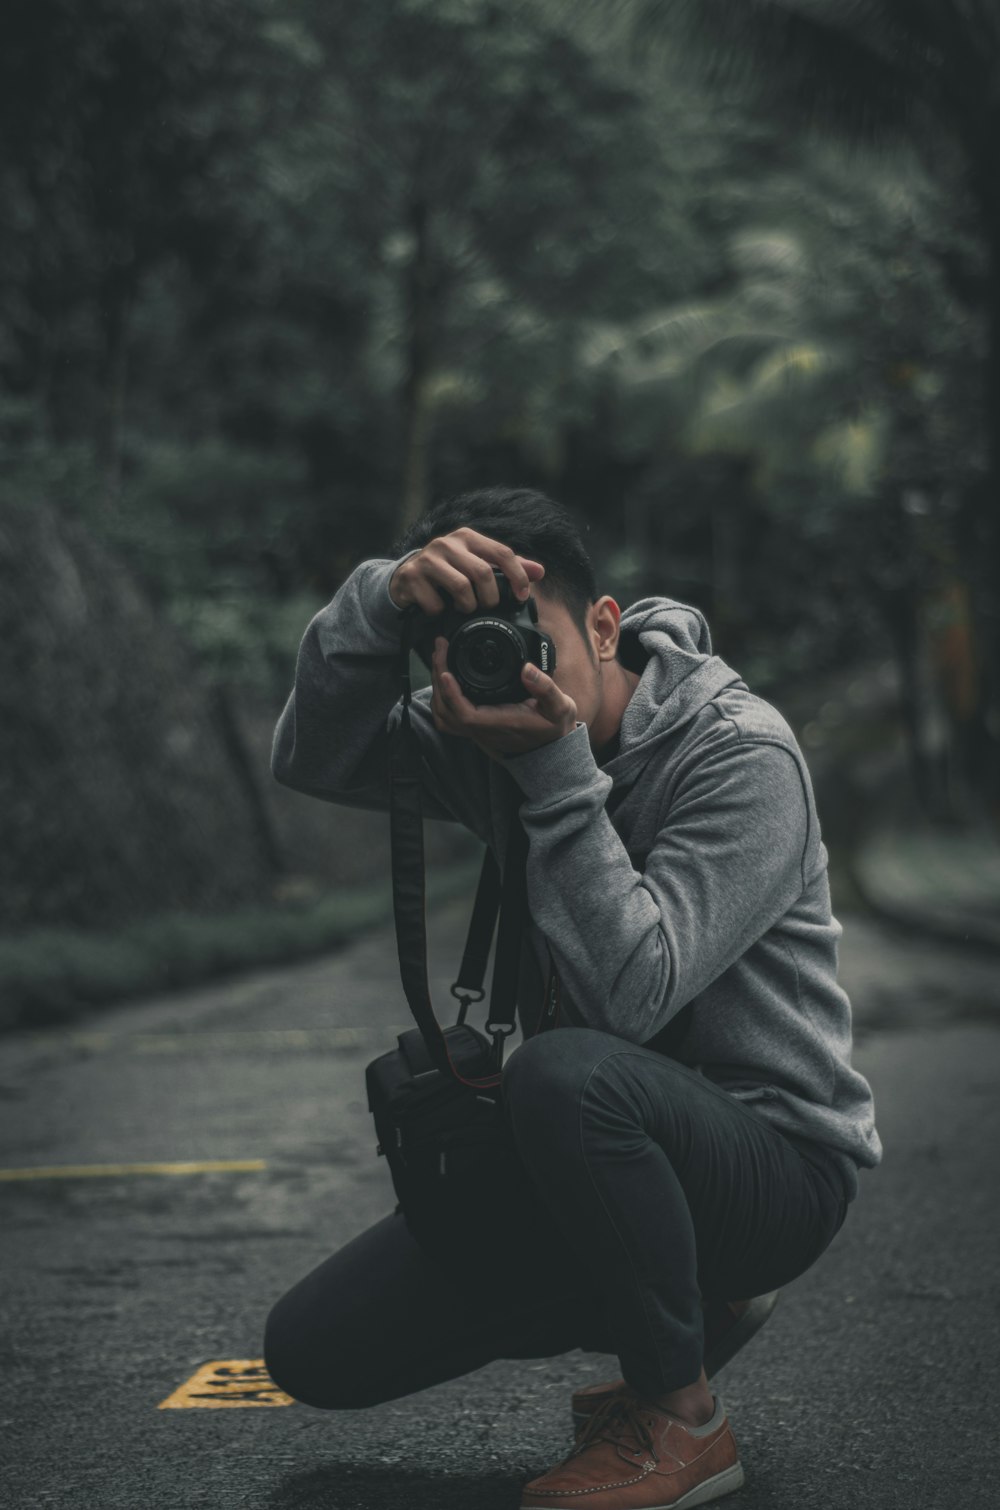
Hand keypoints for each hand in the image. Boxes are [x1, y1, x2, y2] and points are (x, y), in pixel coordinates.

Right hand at [389, 527, 544, 614]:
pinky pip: (436, 603)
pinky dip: (441, 612)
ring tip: (464, 608)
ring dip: (467, 606)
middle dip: (490, 598)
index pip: (502, 553)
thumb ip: (507, 567)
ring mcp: (427, 559)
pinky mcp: (411, 577)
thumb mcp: (477, 563)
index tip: (522, 596)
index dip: (517, 577)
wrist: (405, 578)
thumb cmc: (448, 571)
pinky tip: (440, 609)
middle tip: (487, 607)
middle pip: (483, 573)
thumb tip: (539, 571)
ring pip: (461, 587)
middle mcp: (447, 543)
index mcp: (468, 537)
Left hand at [430, 637, 577, 760]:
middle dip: (438, 679)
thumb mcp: (560, 706)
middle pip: (446, 711)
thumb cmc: (555, 728)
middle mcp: (484, 729)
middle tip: (441, 649)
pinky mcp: (476, 727)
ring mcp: (477, 730)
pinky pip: (449, 717)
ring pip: (443, 716)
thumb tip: (527, 669)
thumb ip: (545, 688)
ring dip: (436, 688)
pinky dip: (441, 698)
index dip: (451, 694)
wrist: (554, 748)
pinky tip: (446, 678)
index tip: (446, 670)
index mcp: (500, 723)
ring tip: (440, 659)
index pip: (465, 714)